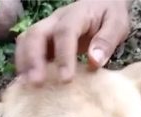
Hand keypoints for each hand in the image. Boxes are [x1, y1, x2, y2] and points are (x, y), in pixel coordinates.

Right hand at [14, 0, 131, 84]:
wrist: (102, 3)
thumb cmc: (110, 15)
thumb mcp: (117, 24)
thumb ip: (106, 41)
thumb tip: (94, 60)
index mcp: (76, 14)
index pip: (65, 32)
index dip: (63, 56)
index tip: (66, 79)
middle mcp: (56, 20)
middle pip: (36, 34)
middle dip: (33, 59)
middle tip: (36, 82)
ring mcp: (47, 28)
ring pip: (26, 40)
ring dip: (24, 62)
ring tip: (26, 85)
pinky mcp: (44, 39)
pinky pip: (27, 48)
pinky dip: (25, 65)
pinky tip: (27, 84)